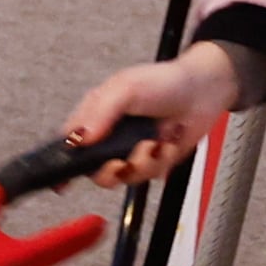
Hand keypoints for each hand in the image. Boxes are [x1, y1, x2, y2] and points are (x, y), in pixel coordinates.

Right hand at [66, 44, 245, 188]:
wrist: (204, 90)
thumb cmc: (162, 82)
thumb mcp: (125, 89)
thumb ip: (100, 113)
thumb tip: (79, 139)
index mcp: (94, 118)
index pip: (69, 146)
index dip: (63, 165)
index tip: (62, 183)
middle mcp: (110, 137)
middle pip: (95, 171)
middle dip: (109, 171)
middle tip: (120, 162)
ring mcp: (132, 150)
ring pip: (124, 176)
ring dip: (142, 163)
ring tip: (156, 143)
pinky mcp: (155, 160)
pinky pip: (150, 174)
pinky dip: (161, 161)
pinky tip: (170, 142)